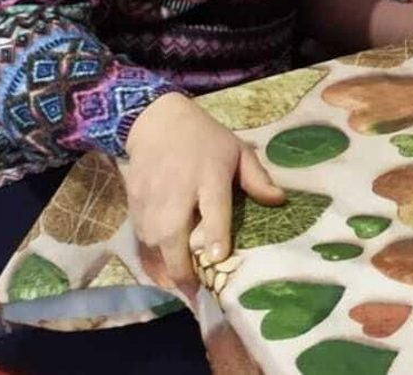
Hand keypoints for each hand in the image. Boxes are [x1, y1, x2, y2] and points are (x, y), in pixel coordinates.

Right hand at [122, 92, 284, 287]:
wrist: (156, 122)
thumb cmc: (205, 139)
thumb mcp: (237, 150)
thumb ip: (256, 177)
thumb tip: (279, 200)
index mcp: (209, 172)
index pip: (213, 206)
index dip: (215, 233)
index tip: (219, 257)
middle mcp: (178, 188)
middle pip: (174, 231)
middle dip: (181, 265)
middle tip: (195, 290)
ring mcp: (151, 197)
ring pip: (153, 239)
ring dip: (165, 266)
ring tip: (182, 286)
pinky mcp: (133, 203)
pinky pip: (140, 238)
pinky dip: (150, 257)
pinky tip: (162, 270)